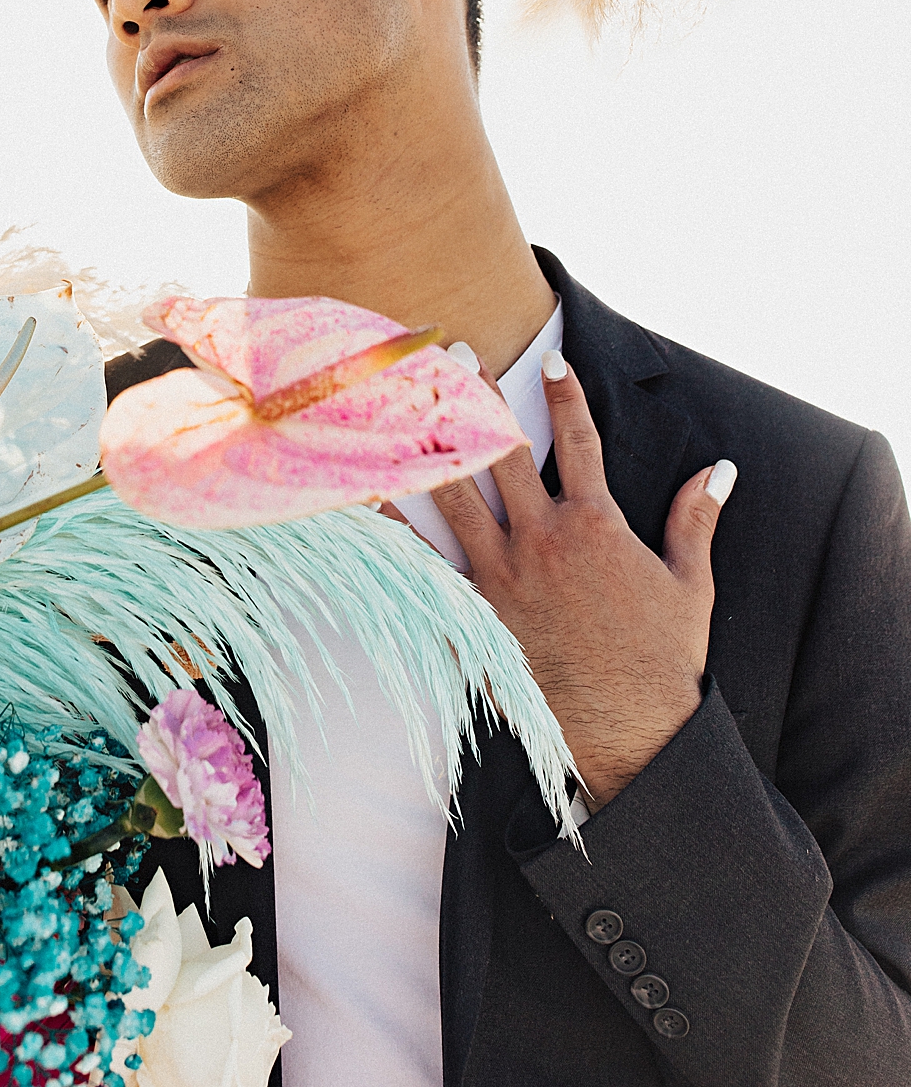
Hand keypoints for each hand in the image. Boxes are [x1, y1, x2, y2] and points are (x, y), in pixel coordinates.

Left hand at [430, 354, 734, 808]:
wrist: (630, 729)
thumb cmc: (663, 659)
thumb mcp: (689, 582)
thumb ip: (695, 518)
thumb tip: (721, 469)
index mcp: (596, 525)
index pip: (580, 442)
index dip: (566, 397)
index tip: (550, 361)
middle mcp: (543, 539)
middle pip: (504, 453)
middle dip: (481, 400)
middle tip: (458, 357)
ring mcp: (503, 574)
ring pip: (455, 494)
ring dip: (432, 444)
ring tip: (407, 403)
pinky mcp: (475, 610)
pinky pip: (422, 560)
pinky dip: (392, 526)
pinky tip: (364, 494)